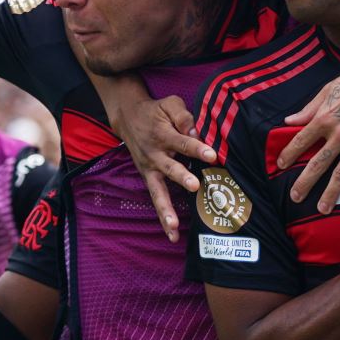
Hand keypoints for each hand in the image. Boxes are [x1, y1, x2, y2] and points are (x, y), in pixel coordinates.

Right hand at [107, 90, 215, 239]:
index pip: (182, 142)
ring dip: (166, 209)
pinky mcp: (149, 179)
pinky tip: (173, 235)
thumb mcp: (170, 104)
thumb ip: (184, 116)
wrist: (128, 118)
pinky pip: (157, 199)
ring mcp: (151, 170)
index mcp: (162, 134)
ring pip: (158, 192)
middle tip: (194, 185)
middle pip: (170, 168)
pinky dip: (163, 217)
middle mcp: (155, 155)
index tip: (212, 154)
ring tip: (174, 225)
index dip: (197, 148)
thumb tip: (197, 131)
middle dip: (182, 177)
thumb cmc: (156, 111)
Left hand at [280, 57, 339, 212]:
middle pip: (319, 163)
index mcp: (325, 118)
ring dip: (331, 193)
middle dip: (305, 182)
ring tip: (322, 209)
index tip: (280, 165)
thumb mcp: (328, 90)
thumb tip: (288, 122)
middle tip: (295, 197)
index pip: (301, 140)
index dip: (289, 154)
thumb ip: (308, 109)